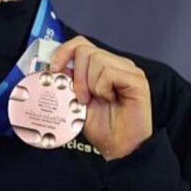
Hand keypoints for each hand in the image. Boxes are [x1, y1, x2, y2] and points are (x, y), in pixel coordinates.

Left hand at [50, 36, 152, 160]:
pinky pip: (108, 73)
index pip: (80, 44)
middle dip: (77, 76)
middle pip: (85, 50)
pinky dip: (102, 89)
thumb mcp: (76, 100)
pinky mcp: (136, 79)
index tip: (54, 69)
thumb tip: (54, 68)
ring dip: (90, 84)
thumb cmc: (102, 126)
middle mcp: (116, 63)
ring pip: (96, 60)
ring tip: (97, 100)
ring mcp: (127, 69)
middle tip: (82, 97)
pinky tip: (110, 100)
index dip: (64, 52)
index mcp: (102, 65)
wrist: (118, 146)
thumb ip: (68, 81)